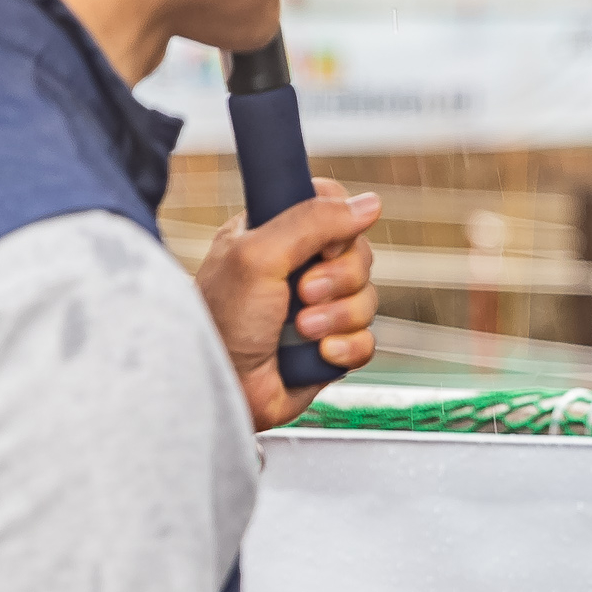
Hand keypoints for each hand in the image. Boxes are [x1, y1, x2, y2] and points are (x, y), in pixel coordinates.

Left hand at [197, 178, 378, 430]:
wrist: (221, 388)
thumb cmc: (221, 321)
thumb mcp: (258, 254)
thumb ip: (313, 221)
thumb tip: (370, 203)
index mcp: (275, 235)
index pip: (331, 207)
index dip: (338, 223)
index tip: (320, 244)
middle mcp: (298, 269)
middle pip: (359, 255)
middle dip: (338, 278)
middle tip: (302, 293)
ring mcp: (317, 310)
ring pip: (367, 298)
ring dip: (338, 316)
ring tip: (301, 329)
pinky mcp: (329, 349)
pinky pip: (367, 340)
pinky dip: (346, 348)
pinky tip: (317, 353)